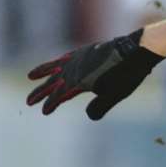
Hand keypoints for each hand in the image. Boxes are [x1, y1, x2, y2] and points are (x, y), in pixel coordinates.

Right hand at [25, 29, 165, 118]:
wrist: (136, 50)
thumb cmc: (128, 75)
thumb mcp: (115, 95)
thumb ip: (100, 107)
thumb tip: (89, 116)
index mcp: (81, 80)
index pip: (61, 95)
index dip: (51, 103)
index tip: (44, 111)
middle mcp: (76, 68)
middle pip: (54, 82)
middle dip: (41, 92)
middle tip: (28, 101)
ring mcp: (80, 58)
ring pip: (56, 67)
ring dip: (43, 73)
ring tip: (30, 76)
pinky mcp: (86, 51)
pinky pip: (66, 57)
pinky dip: (57, 62)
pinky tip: (55, 64)